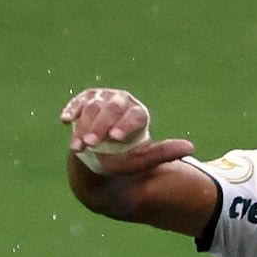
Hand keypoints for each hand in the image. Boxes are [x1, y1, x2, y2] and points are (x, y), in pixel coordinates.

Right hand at [59, 88, 194, 175]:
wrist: (103, 155)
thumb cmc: (126, 156)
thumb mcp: (144, 158)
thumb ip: (162, 153)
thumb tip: (190, 147)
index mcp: (139, 113)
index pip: (134, 115)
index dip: (124, 125)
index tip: (115, 138)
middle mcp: (122, 101)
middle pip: (112, 108)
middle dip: (99, 126)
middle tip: (91, 143)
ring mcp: (102, 98)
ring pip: (92, 107)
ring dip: (83, 125)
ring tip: (78, 146)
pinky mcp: (85, 100)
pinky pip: (78, 102)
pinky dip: (72, 109)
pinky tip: (65, 120)